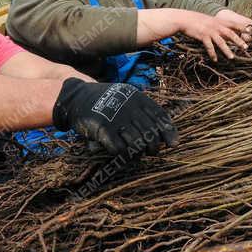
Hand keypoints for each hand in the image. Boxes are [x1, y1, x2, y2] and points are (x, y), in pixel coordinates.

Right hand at [52, 79, 177, 155]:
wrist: (78, 96)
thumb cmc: (107, 101)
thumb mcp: (127, 98)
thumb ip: (142, 110)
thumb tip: (161, 132)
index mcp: (138, 98)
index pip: (160, 116)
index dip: (168, 131)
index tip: (173, 144)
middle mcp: (129, 107)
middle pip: (150, 133)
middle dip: (154, 146)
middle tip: (152, 152)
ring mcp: (116, 118)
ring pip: (137, 143)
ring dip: (140, 152)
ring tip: (139, 155)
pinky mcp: (103, 128)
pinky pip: (120, 148)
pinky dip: (124, 155)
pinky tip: (123, 154)